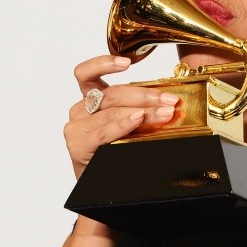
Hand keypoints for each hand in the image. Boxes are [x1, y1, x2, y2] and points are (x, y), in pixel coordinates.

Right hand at [65, 55, 179, 178]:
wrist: (98, 184)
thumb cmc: (113, 151)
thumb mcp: (128, 124)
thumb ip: (137, 109)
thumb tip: (166, 102)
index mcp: (88, 101)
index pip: (86, 74)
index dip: (103, 63)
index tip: (126, 62)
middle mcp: (79, 111)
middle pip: (112, 94)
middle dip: (145, 95)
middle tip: (170, 100)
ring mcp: (76, 128)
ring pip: (113, 111)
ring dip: (145, 111)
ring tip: (166, 113)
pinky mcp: (78, 145)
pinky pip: (104, 131)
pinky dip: (123, 124)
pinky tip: (138, 119)